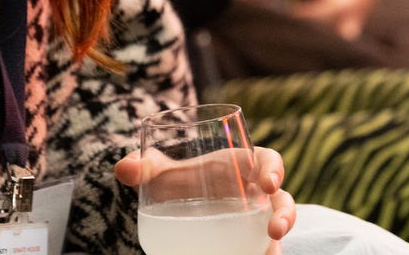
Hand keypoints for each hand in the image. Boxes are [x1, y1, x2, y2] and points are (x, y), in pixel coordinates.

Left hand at [117, 146, 297, 250]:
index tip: (269, 182)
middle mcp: (255, 196)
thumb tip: (123, 170)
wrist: (175, 206)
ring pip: (277, 233)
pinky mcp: (247, 245)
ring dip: (277, 246)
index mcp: (242, 166)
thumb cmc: (176, 180)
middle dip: (285, 215)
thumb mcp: (159, 171)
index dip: (274, 169)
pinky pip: (259, 252)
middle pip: (282, 202)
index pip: (269, 162)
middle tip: (275, 229)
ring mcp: (253, 224)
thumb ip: (143, 166)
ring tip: (270, 254)